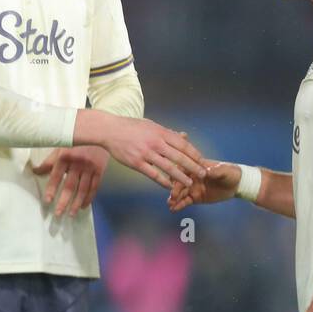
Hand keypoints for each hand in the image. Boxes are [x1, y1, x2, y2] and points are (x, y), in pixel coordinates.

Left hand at [32, 146, 109, 216]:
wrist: (100, 131)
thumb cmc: (76, 140)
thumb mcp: (60, 147)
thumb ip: (49, 161)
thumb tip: (35, 171)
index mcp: (65, 157)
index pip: (56, 176)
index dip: (51, 189)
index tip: (47, 201)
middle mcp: (77, 163)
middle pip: (70, 186)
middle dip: (64, 201)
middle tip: (58, 213)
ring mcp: (90, 168)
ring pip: (83, 189)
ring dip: (76, 203)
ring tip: (71, 214)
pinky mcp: (99, 170)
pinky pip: (94, 187)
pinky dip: (89, 197)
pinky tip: (84, 206)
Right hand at [81, 112, 205, 189]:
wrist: (109, 130)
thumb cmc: (130, 126)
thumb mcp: (151, 125)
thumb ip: (167, 132)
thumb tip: (183, 136)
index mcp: (161, 133)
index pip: (183, 145)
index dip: (194, 154)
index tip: (202, 161)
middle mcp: (156, 143)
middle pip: (179, 157)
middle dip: (193, 167)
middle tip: (202, 174)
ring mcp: (146, 154)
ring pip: (168, 167)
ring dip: (181, 177)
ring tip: (189, 183)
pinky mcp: (136, 163)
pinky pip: (152, 174)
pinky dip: (162, 181)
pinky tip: (169, 186)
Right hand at [167, 160, 239, 211]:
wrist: (236, 184)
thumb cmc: (230, 173)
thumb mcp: (224, 170)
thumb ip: (214, 171)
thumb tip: (205, 171)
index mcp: (196, 168)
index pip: (183, 171)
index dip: (178, 176)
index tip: (174, 183)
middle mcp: (191, 177)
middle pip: (179, 183)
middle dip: (175, 190)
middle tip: (173, 197)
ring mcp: (192, 188)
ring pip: (180, 193)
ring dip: (174, 199)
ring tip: (171, 205)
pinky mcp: (194, 197)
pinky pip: (185, 201)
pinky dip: (179, 205)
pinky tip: (173, 209)